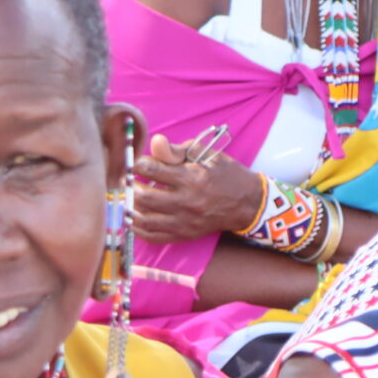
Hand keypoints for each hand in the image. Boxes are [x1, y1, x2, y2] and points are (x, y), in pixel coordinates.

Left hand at [133, 137, 265, 243]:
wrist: (248, 203)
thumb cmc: (226, 175)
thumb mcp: (206, 155)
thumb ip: (177, 150)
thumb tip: (155, 142)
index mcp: (193, 178)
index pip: (152, 169)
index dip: (138, 164)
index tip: (138, 163)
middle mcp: (188, 202)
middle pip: (144, 196)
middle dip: (130, 186)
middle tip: (129, 181)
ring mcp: (185, 222)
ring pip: (144, 218)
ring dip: (130, 207)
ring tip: (130, 197)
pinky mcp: (185, 235)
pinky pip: (153, 236)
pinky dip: (137, 228)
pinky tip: (134, 217)